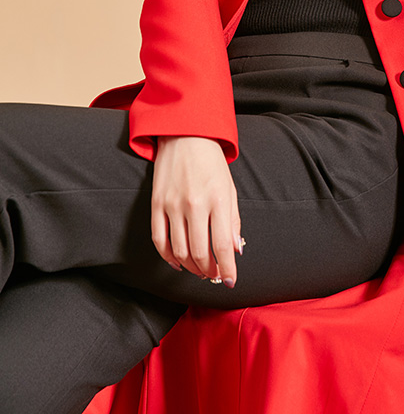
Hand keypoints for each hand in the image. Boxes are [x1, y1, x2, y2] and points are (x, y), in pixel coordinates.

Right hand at [151, 135, 241, 284]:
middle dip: (209, 271)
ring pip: (179, 251)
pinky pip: (159, 240)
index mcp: (217, 199)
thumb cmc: (211, 162)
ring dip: (190, 267)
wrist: (185, 135)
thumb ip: (233, 220)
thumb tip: (235, 250)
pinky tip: (177, 262)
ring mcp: (172, 204)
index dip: (227, 268)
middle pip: (199, 253)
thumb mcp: (229, 188)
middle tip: (214, 274)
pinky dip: (167, 257)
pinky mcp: (156, 203)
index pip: (222, 245)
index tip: (230, 281)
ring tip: (199, 269)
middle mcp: (194, 204)